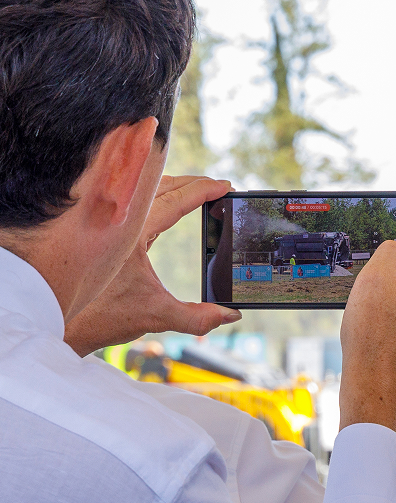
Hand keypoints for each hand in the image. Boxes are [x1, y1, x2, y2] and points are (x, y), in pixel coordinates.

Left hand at [64, 175, 240, 356]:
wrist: (58, 319)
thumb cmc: (100, 315)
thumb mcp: (156, 316)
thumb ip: (196, 317)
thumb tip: (230, 316)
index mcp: (131, 232)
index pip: (175, 200)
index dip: (203, 191)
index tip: (224, 186)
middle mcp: (119, 221)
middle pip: (161, 186)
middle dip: (192, 183)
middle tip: (217, 186)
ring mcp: (109, 223)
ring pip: (146, 191)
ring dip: (174, 187)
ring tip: (197, 191)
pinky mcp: (105, 232)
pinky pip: (136, 204)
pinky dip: (157, 199)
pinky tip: (167, 207)